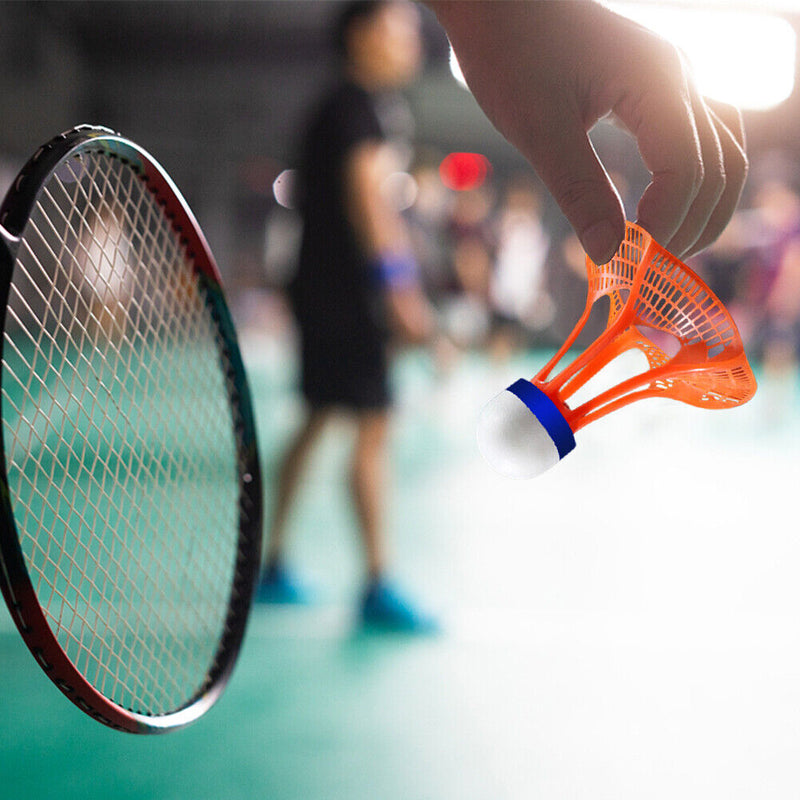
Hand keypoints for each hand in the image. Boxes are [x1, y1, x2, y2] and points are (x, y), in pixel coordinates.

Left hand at [429, 0, 747, 262]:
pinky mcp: (656, 86)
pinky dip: (688, 180)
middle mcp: (680, 76)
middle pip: (722, 164)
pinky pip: (697, 138)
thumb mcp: (540, 129)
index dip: (669, 222)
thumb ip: (579, 190)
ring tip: (664, 248)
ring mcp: (673, 78)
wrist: (497, 1)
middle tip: (653, 268)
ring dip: (701, 205)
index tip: (634, 261)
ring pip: (720, 150)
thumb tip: (608, 254)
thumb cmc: (510, 52)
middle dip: (694, 223)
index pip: (690, 168)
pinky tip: (659, 207)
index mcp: (658, 81)